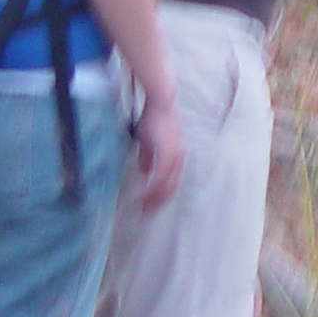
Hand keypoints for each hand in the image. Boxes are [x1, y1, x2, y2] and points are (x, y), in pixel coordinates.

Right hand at [131, 96, 183, 210]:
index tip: (147, 205)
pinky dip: (149, 190)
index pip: (169, 183)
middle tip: (144, 214)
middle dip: (156, 203)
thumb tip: (143, 172)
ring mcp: (174, 158)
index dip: (159, 196)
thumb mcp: (148, 141)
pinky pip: (159, 179)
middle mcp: (178, 160)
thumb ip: (147, 157)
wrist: (159, 102)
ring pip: (165, 187)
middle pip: (170, 190)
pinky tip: (140, 195)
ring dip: (152, 200)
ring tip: (141, 209)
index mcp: (175, 157)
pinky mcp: (168, 155)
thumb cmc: (153, 118)